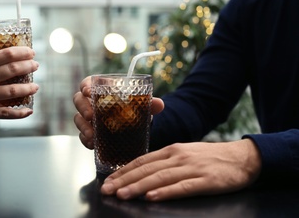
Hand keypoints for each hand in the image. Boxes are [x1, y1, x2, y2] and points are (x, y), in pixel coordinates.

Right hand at [73, 76, 164, 148]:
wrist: (133, 126)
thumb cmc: (132, 109)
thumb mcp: (140, 106)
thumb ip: (149, 104)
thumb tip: (159, 104)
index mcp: (100, 89)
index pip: (87, 83)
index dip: (85, 86)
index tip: (88, 91)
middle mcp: (90, 102)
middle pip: (78, 100)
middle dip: (83, 108)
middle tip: (90, 116)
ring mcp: (87, 118)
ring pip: (78, 119)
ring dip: (83, 127)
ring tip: (92, 135)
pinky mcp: (88, 132)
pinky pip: (82, 136)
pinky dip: (86, 140)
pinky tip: (93, 144)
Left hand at [101, 139, 261, 200]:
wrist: (241, 157)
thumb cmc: (209, 158)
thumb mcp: (184, 154)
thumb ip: (164, 162)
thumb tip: (142, 172)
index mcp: (171, 150)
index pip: (141, 161)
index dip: (123, 171)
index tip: (108, 181)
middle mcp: (177, 157)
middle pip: (146, 169)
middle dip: (124, 180)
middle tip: (106, 190)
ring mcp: (191, 168)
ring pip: (160, 177)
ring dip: (138, 186)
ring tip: (122, 195)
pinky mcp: (206, 180)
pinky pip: (183, 187)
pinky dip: (166, 192)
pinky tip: (152, 197)